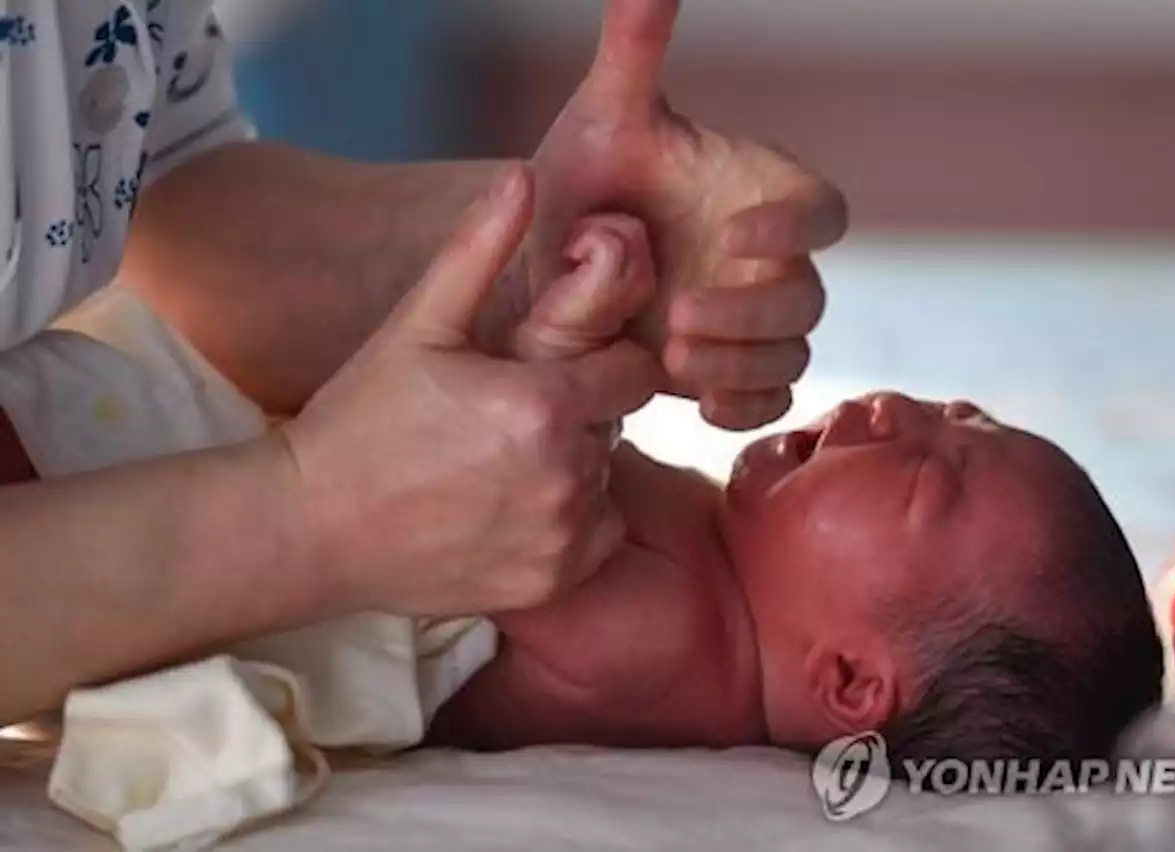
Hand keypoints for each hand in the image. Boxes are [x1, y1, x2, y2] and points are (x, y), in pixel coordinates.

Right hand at [278, 165, 660, 618]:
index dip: (601, 364)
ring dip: (574, 467)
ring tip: (498, 463)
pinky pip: (596, 538)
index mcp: (545, 405)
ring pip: (606, 480)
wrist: (309, 528)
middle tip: (509, 416)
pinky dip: (569, 523)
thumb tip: (524, 178)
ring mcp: (560, 537)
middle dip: (581, 413)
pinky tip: (506, 507)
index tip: (557, 370)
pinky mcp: (550, 582)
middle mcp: (567, 476)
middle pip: (616, 426)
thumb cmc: (360, 421)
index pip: (634, 371)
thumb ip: (480, 251)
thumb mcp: (417, 325)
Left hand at [513, 0, 847, 430]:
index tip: (733, 230)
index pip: (823, 210)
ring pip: (791, 355)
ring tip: (670, 354)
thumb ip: (635, 50)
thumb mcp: (601, 117)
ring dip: (742, 362)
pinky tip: (694, 403)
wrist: (542, 269)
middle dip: (752, 310)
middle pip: (808, 296)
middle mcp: (768, 263)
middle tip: (680, 314)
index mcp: (761, 195)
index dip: (794, 224)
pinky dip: (740, 408)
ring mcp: (749, 324)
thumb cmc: (583, 182)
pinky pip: (765, 403)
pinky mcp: (726, 376)